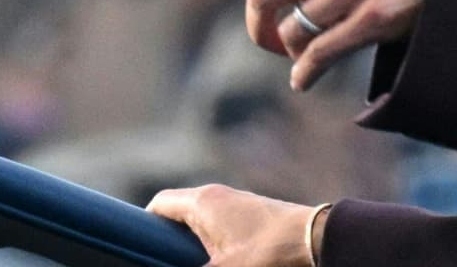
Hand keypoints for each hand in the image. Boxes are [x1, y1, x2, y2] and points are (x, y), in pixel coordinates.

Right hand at [146, 183, 316, 266]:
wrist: (318, 241)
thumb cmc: (268, 254)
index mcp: (203, 202)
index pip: (160, 205)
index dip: (144, 227)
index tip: (138, 249)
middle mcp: (218, 196)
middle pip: (180, 214)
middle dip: (169, 241)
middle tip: (164, 261)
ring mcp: (239, 204)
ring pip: (202, 222)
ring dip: (193, 245)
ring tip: (190, 262)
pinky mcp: (256, 216)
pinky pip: (222, 228)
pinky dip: (214, 244)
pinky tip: (218, 262)